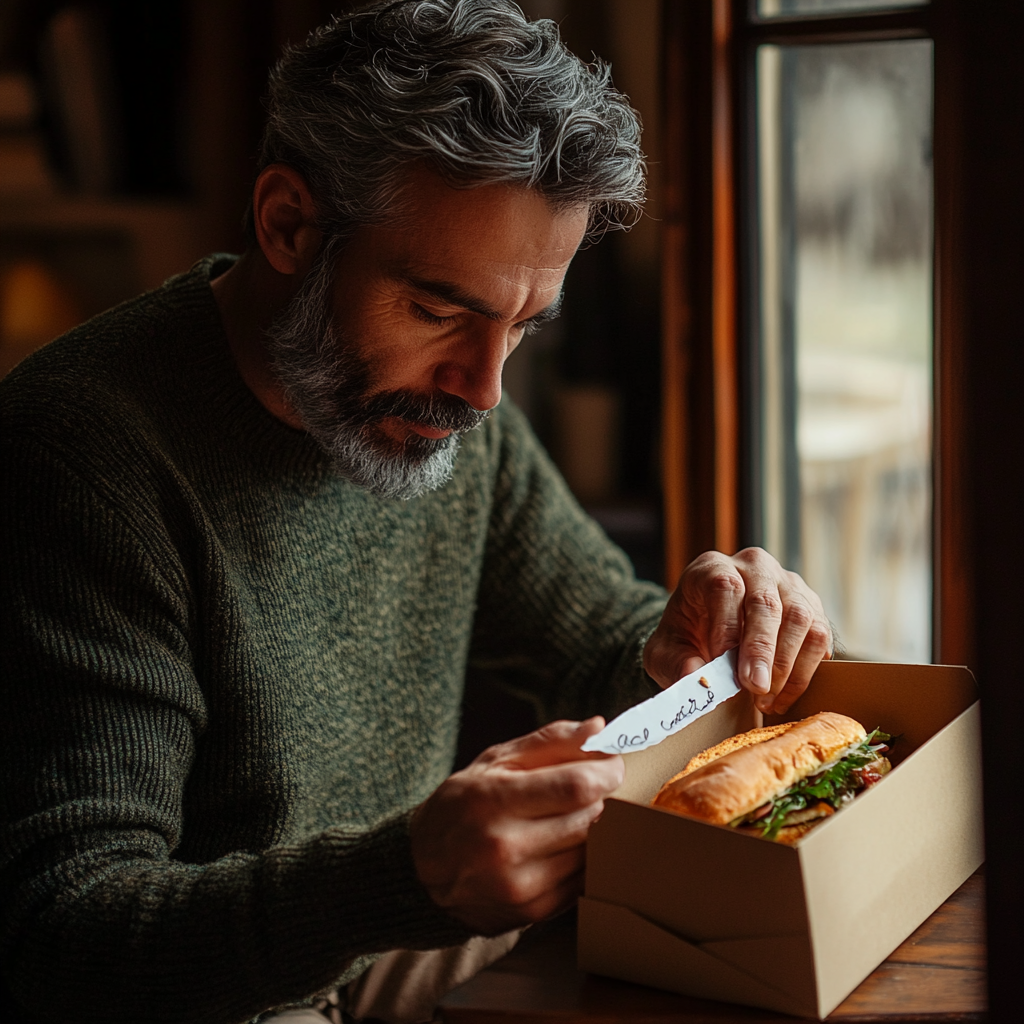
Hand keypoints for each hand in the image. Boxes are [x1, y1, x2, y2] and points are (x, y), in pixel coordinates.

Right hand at [410, 718, 622, 934]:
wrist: (422, 872)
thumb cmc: (463, 804)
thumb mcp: (495, 761)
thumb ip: (549, 742)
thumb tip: (599, 728)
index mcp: (494, 800)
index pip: (577, 786)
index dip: (606, 771)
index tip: (612, 763)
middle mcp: (506, 847)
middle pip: (590, 818)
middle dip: (602, 798)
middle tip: (592, 787)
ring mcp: (521, 886)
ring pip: (591, 851)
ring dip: (595, 829)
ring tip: (572, 816)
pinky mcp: (534, 912)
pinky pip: (583, 880)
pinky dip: (582, 858)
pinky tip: (563, 845)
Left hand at [643, 547, 832, 715]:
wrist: (706, 630)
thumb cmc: (686, 636)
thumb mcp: (666, 650)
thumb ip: (676, 662)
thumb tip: (696, 677)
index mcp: (712, 568)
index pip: (725, 587)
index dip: (728, 627)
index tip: (723, 663)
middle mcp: (754, 567)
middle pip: (766, 602)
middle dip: (762, 649)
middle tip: (756, 688)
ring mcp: (788, 583)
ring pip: (799, 618)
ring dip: (786, 665)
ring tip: (766, 700)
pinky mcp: (811, 605)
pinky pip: (819, 635)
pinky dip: (805, 669)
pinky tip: (784, 694)